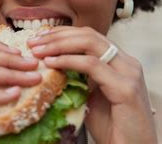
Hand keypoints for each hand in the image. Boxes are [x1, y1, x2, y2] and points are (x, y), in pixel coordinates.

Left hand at [27, 26, 156, 143]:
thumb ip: (80, 77)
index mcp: (120, 62)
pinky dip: (68, 61)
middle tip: (33, 41)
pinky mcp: (125, 88)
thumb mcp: (92, 95)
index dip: (62, 33)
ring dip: (59, 44)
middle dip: (57, 35)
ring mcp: (129, 73)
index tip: (39, 37)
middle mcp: (127, 63)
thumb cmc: (112, 128)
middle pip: (88, 35)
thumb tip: (52, 63)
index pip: (89, 36)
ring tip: (37, 50)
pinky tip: (51, 63)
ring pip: (89, 44)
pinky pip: (91, 65)